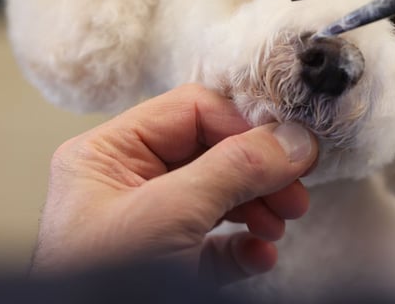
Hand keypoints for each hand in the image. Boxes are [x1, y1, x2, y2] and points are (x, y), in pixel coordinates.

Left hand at [32, 85, 317, 284]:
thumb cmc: (99, 284)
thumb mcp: (168, 214)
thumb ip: (233, 169)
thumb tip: (293, 139)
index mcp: (107, 155)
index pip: (190, 111)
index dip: (244, 125)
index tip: (290, 147)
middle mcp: (126, 184)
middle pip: (211, 153)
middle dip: (258, 172)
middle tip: (295, 190)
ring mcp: (147, 229)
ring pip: (218, 199)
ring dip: (259, 208)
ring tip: (282, 223)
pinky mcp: (166, 270)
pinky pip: (215, 247)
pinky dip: (244, 248)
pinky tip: (261, 255)